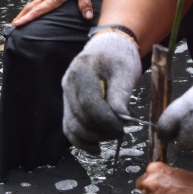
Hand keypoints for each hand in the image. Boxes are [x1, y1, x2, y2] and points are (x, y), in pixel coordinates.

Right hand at [12, 0, 91, 25]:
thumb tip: (88, 16)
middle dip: (21, 18)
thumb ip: (85, 2)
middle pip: (31, 7)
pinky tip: (33, 8)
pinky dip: (32, 5)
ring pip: (33, 2)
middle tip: (12, 27)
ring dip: (25, 12)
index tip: (17, 25)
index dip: (28, 19)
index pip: (39, 10)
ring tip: (19, 21)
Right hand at [62, 31, 140, 153]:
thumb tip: (120, 121)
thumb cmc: (119, 56)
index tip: (121, 128)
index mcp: (81, 72)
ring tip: (112, 134)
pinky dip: (82, 140)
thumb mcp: (126, 72)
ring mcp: (66, 95)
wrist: (109, 46)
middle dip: (101, 131)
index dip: (106, 121)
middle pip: (80, 118)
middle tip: (120, 132)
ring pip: (73, 126)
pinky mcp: (69, 103)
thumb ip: (121, 96)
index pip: (89, 105)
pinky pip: (71, 126)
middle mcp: (68, 84)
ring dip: (93, 137)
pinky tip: (96, 147)